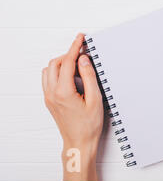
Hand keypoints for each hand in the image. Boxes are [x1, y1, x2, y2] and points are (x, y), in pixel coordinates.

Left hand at [42, 34, 103, 180]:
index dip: (75, 47)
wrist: (79, 142)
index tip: (80, 38)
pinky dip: (58, 72)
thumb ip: (89, 76)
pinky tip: (71, 75)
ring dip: (62, 63)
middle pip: (55, 63)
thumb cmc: (88, 125)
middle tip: (83, 51)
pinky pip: (49, 79)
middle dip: (68, 54)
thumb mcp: (95, 99)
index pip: (67, 62)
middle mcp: (52, 93)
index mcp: (63, 92)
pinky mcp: (49, 100)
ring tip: (78, 64)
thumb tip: (84, 60)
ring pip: (49, 70)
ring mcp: (48, 97)